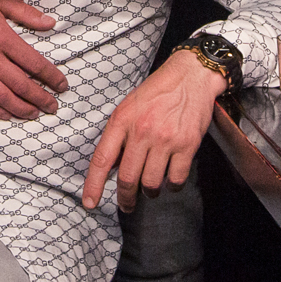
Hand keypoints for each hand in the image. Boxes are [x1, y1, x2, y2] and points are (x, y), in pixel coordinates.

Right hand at [0, 0, 63, 118]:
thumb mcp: (0, 0)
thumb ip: (26, 13)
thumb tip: (51, 23)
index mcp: (1, 37)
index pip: (33, 63)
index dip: (51, 76)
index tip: (62, 85)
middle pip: (20, 84)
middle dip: (40, 98)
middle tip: (52, 106)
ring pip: (1, 97)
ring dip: (20, 108)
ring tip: (34, 113)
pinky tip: (7, 115)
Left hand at [81, 48, 228, 212]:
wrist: (190, 76)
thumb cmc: (157, 92)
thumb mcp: (128, 107)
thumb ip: (118, 135)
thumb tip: (110, 167)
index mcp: (122, 120)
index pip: (102, 160)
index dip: (93, 185)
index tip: (90, 203)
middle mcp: (142, 131)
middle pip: (128, 178)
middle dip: (125, 198)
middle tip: (126, 205)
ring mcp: (166, 139)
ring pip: (151, 183)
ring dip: (150, 192)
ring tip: (150, 189)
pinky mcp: (187, 145)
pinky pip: (176, 179)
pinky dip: (172, 186)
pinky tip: (170, 181)